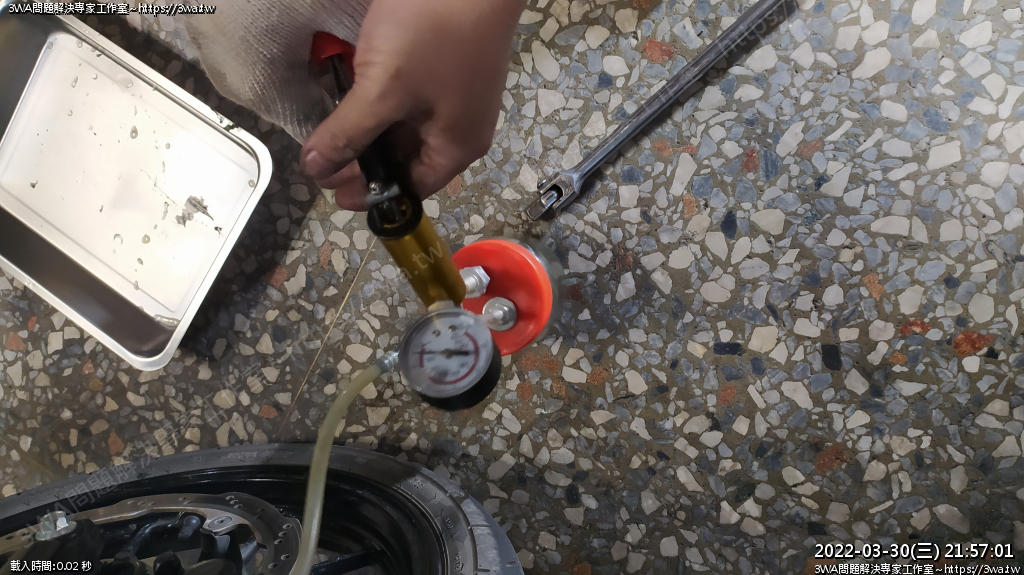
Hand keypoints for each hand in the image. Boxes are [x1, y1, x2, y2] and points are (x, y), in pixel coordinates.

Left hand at [300, 0, 524, 210]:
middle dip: (365, 161)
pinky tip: (356, 93)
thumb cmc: (431, 34)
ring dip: (370, 130)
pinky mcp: (450, 68)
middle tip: (322, 158)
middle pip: (408, 159)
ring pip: (407, 127)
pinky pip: (412, 100)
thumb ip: (346, 134)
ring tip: (331, 127)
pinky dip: (383, 103)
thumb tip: (314, 170)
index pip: (411, 188)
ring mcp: (458, 96)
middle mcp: (463, 128)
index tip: (330, 189)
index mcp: (457, 147)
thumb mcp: (382, 90)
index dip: (369, 193)